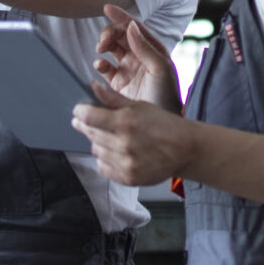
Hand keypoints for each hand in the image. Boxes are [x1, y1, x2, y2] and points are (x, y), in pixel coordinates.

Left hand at [72, 74, 191, 187]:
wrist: (184, 149)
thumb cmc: (163, 124)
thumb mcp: (140, 105)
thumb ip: (113, 98)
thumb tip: (93, 87)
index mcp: (126, 122)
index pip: (89, 117)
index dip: (80, 112)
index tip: (79, 110)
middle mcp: (124, 144)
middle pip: (90, 134)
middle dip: (87, 126)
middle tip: (91, 122)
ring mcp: (126, 163)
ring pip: (95, 151)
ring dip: (98, 142)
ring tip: (112, 137)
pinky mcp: (128, 178)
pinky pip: (103, 167)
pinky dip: (105, 159)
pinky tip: (116, 152)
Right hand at [94, 4, 180, 110]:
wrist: (161, 127)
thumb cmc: (167, 97)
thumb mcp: (160, 70)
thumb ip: (145, 48)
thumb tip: (130, 27)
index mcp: (152, 50)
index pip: (135, 28)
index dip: (121, 17)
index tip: (107, 8)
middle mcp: (139, 57)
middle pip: (120, 36)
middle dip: (109, 32)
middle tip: (103, 42)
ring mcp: (128, 69)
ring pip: (111, 49)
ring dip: (103, 45)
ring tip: (100, 50)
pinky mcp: (117, 84)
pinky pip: (104, 68)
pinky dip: (99, 63)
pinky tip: (100, 65)